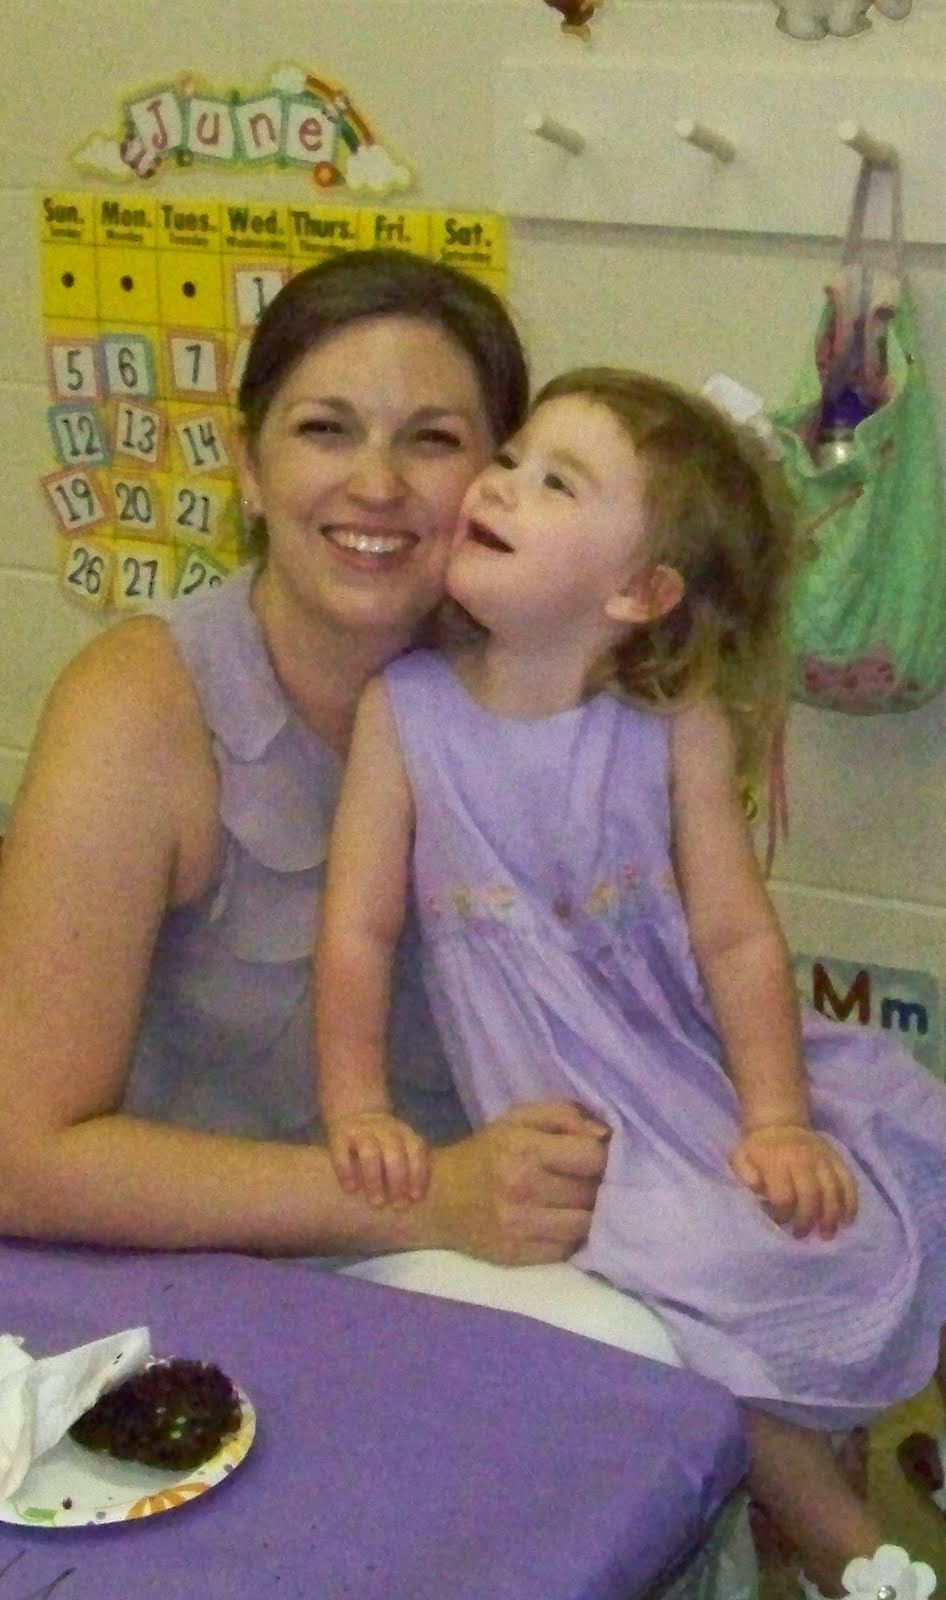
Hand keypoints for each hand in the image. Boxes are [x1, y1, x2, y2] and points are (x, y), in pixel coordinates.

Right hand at [327, 1111, 429, 1208]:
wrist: (354, 1113)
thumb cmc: (383, 1144)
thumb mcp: (400, 1146)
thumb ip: (408, 1166)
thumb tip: (414, 1201)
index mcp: (404, 1132)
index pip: (416, 1149)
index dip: (418, 1173)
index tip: (415, 1198)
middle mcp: (385, 1129)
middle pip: (395, 1152)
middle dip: (398, 1181)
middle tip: (397, 1206)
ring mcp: (361, 1130)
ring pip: (370, 1152)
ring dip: (375, 1179)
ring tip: (376, 1202)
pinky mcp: (338, 1134)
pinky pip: (341, 1152)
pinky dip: (346, 1171)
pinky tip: (351, 1189)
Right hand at [428, 1101, 609, 1265]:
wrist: (437, 1199)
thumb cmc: (486, 1152)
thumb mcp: (519, 1119)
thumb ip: (564, 1115)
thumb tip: (604, 1134)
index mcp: (525, 1148)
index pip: (593, 1156)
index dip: (601, 1155)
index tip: (593, 1156)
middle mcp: (524, 1187)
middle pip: (591, 1192)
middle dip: (595, 1185)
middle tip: (585, 1180)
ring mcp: (520, 1225)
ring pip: (585, 1225)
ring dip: (587, 1214)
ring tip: (575, 1203)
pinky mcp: (518, 1255)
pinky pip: (567, 1250)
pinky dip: (569, 1238)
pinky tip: (558, 1224)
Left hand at [729, 1124, 858, 1238]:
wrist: (780, 1122)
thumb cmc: (759, 1148)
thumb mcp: (741, 1156)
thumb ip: (745, 1173)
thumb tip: (756, 1187)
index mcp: (776, 1161)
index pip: (783, 1194)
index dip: (782, 1214)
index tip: (780, 1222)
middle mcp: (803, 1159)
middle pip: (811, 1194)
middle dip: (807, 1219)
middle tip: (802, 1234)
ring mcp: (822, 1159)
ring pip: (833, 1190)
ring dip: (831, 1216)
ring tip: (826, 1234)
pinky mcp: (837, 1158)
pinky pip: (848, 1181)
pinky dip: (850, 1202)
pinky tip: (848, 1220)